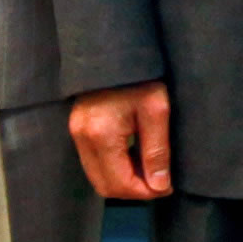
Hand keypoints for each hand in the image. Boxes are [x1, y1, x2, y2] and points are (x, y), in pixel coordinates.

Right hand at [69, 80, 173, 201]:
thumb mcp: (156, 111)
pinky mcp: (77, 128)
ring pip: (97, 177)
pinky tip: (133, 155)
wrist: (113, 49)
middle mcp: (82, 138)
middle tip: (159, 181)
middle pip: (104, 186)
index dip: (145, 192)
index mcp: (101, 135)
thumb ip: (157, 151)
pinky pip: (93, 162)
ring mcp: (75, 133)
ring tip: (148, 168)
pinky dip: (113, 168)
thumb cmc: (139, 76)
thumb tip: (160, 186)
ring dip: (123, 180)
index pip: (120, 183)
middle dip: (133, 190)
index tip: (167, 187)